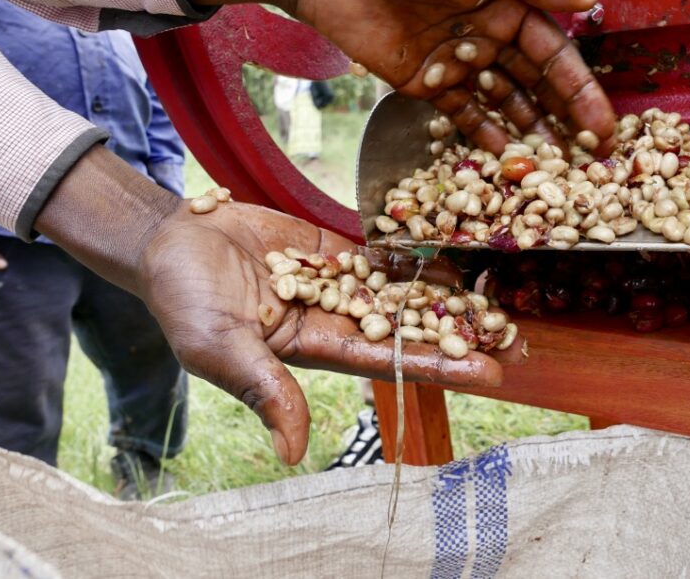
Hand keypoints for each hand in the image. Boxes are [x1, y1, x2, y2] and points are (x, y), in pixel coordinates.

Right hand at [36, 148, 523, 465]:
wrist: (170, 239)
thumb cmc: (183, 300)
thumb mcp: (218, 348)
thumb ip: (262, 389)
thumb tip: (293, 451)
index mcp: (314, 348)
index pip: (389, 360)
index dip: (440, 365)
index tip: (490, 372)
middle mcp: (336, 316)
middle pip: (409, 325)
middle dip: (461, 332)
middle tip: (519, 337)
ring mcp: (338, 278)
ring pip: (402, 286)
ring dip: (449, 291)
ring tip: (502, 292)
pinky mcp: (332, 243)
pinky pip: (379, 247)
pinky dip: (414, 248)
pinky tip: (456, 246)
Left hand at [181, 0, 615, 154]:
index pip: (556, 53)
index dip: (581, 91)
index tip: (604, 128)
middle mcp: (489, 30)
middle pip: (536, 85)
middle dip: (563, 121)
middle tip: (588, 161)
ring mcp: (455, 58)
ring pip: (502, 103)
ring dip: (527, 132)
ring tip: (550, 170)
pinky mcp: (420, 80)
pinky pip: (458, 113)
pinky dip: (479, 135)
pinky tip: (502, 158)